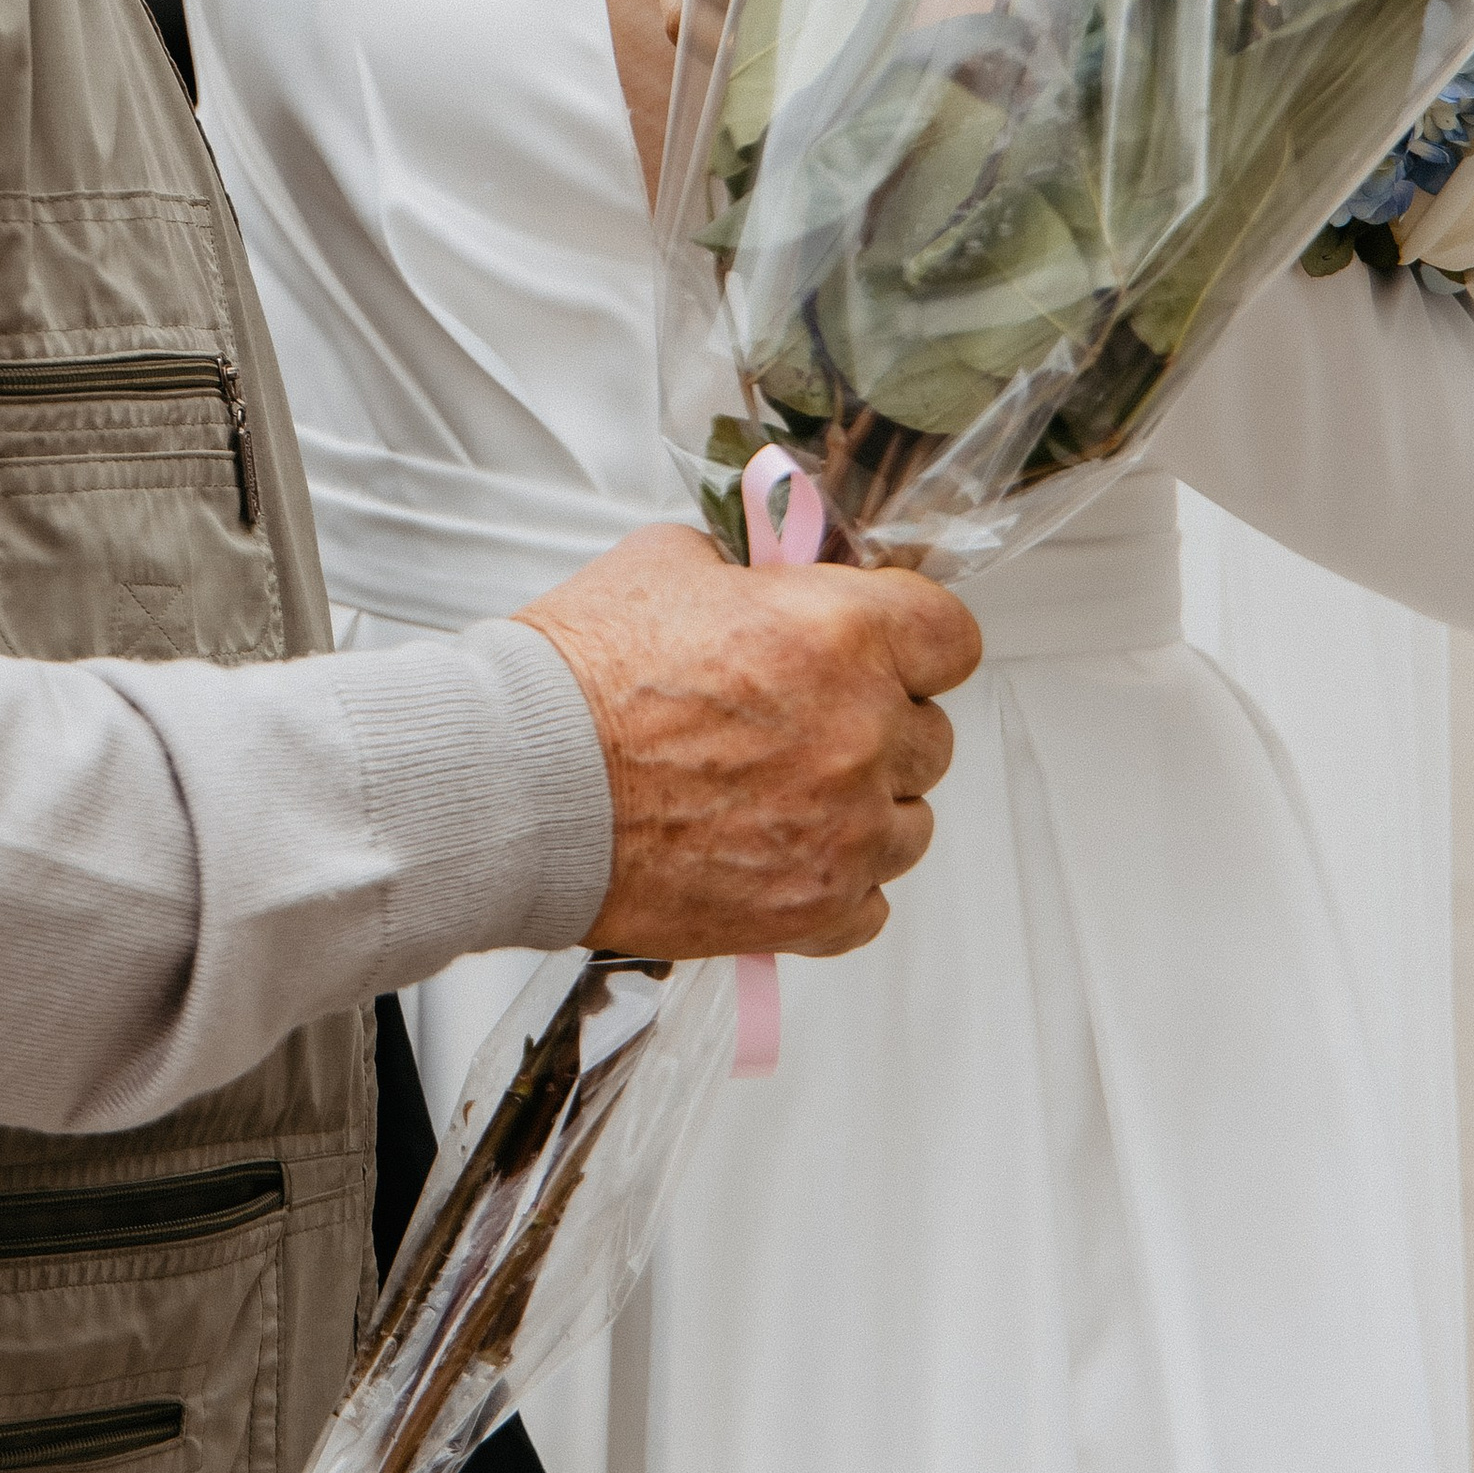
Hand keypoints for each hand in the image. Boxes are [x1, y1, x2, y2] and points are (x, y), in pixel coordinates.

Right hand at [516, 520, 979, 959]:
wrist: (523, 783)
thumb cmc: (582, 675)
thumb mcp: (671, 562)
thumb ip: (749, 573)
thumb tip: (771, 581)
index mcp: (842, 634)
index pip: (950, 636)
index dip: (913, 637)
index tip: (886, 646)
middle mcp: (862, 734)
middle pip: (931, 733)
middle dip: (879, 721)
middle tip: (807, 717)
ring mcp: (845, 831)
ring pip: (911, 823)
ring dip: (865, 805)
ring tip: (786, 792)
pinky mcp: (812, 910)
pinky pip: (871, 902)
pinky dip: (835, 879)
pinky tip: (779, 850)